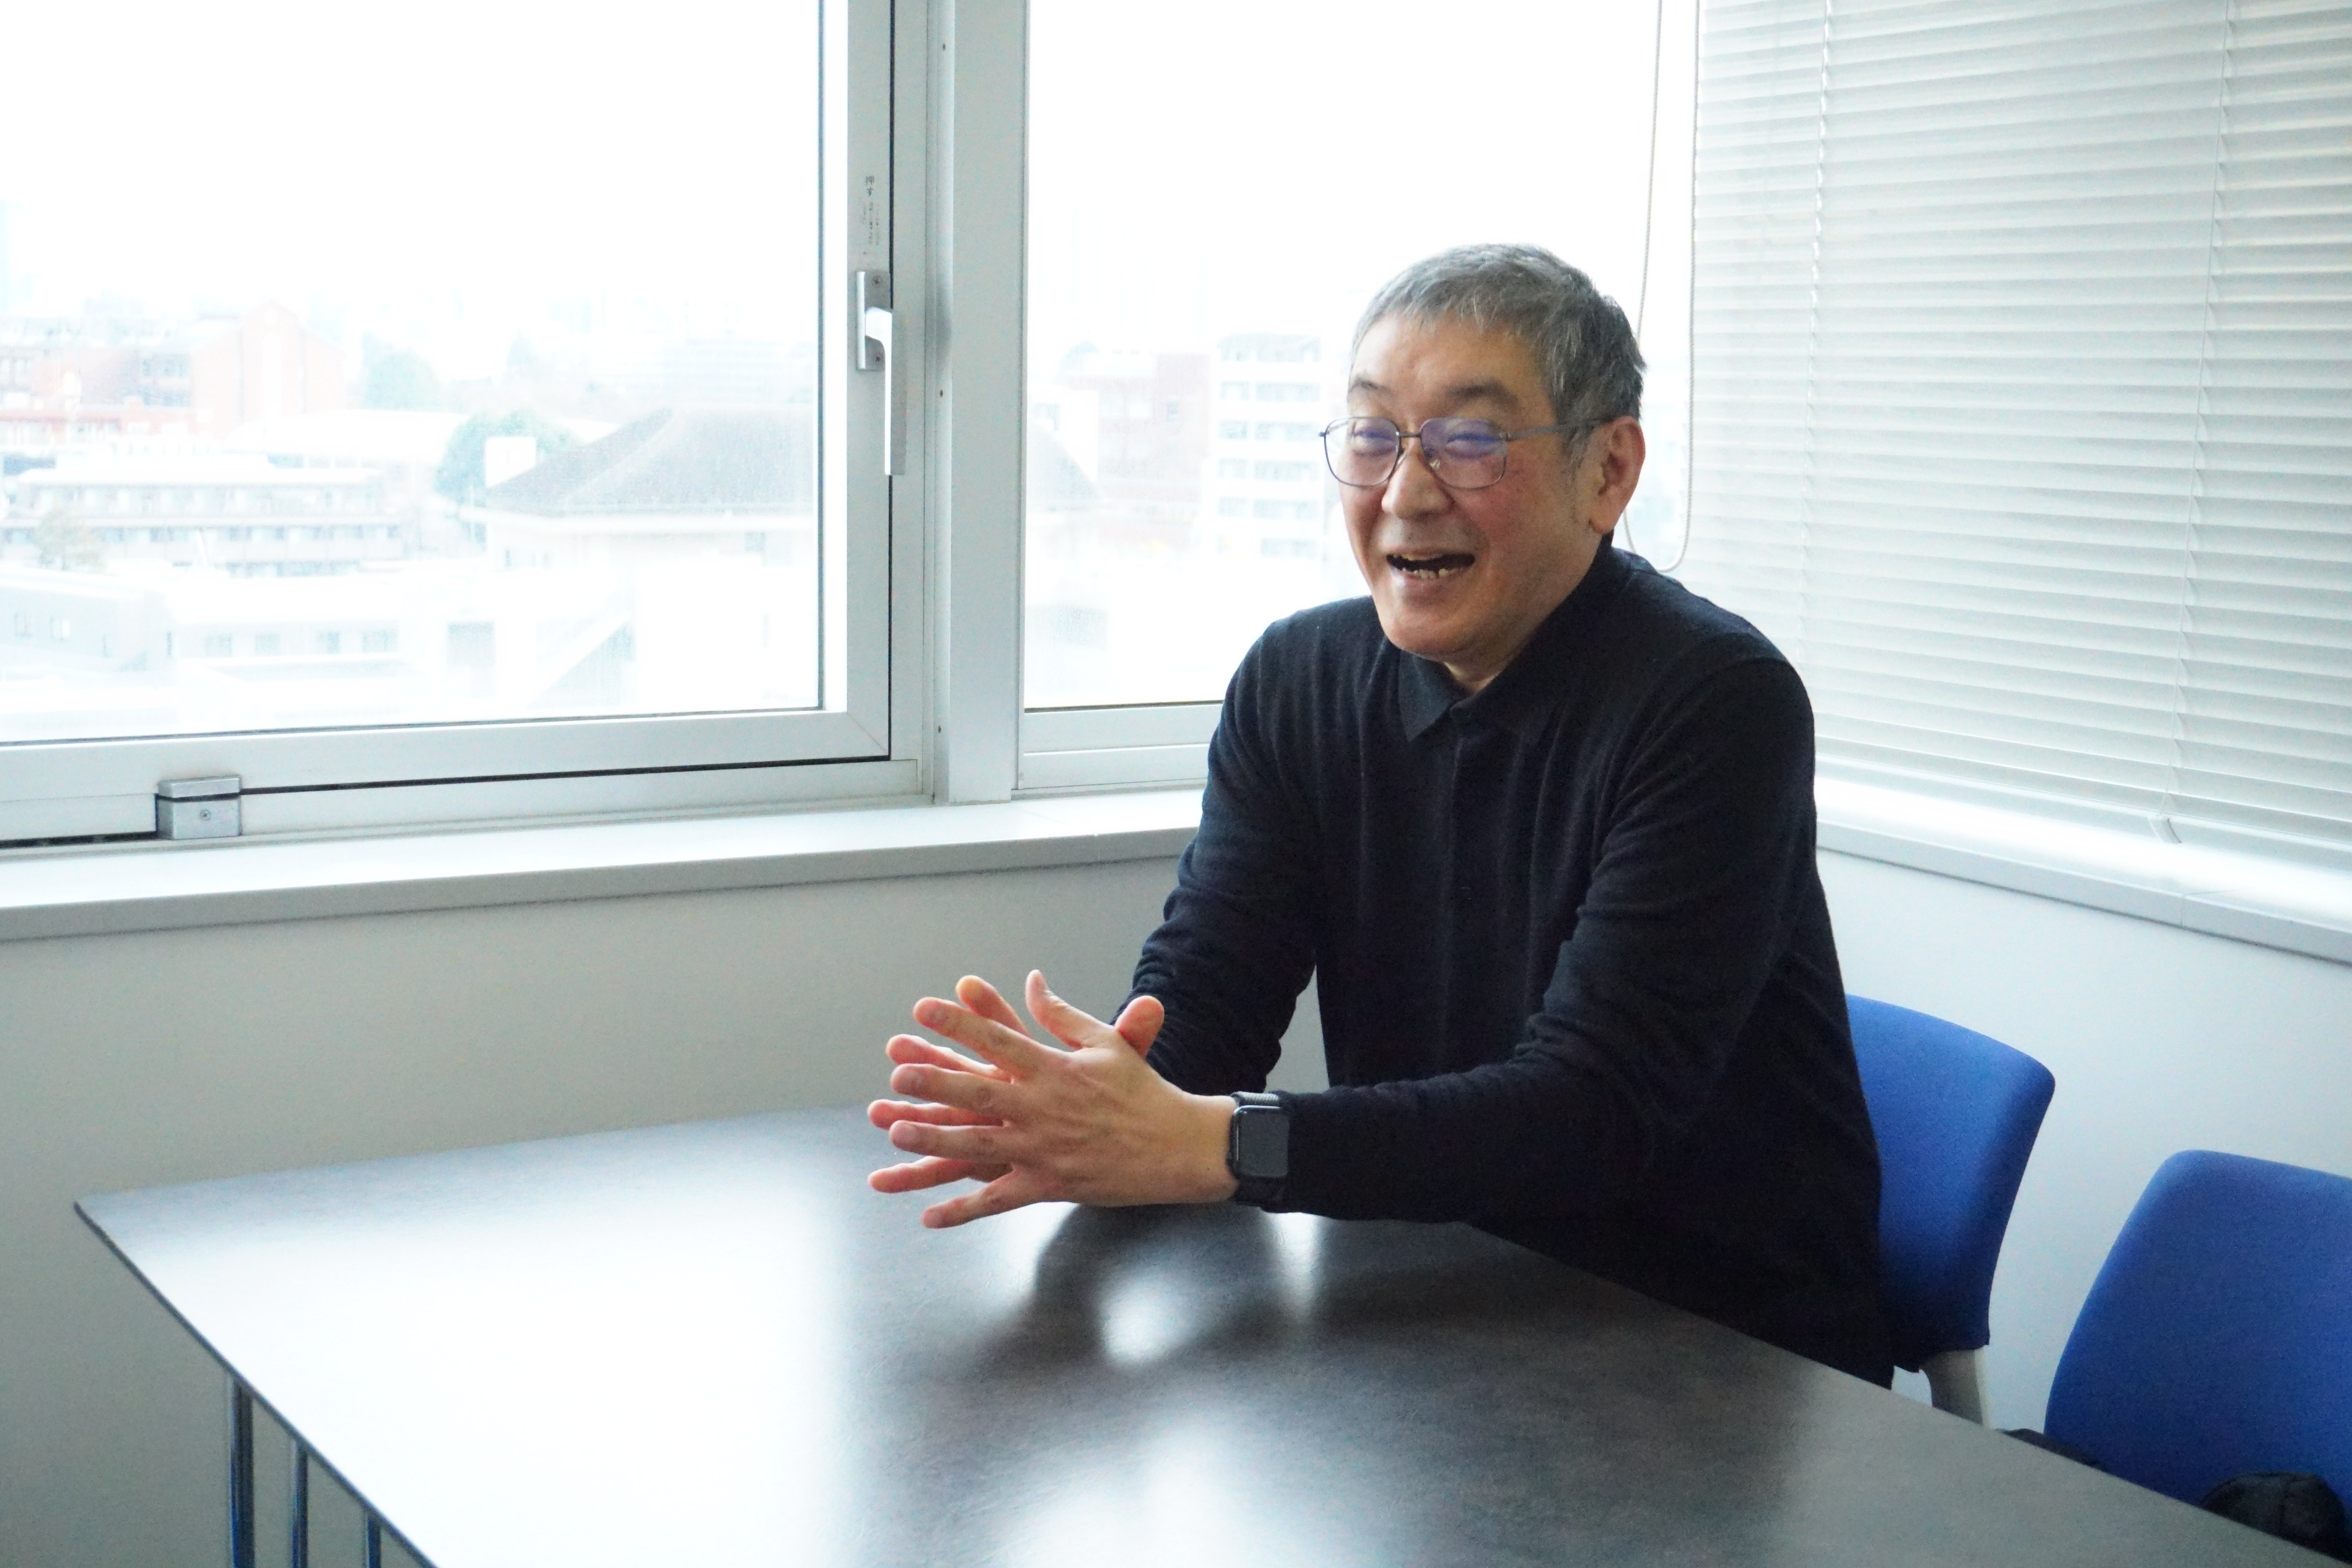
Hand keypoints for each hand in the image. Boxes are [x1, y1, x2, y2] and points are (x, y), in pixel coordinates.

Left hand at [866, 970, 1237, 1226]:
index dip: (959, 1023)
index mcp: (1056, 1069)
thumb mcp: (1106, 1044)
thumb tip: (1032, 983)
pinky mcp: (1048, 1185)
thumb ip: (1062, 1016)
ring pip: (978, 1145)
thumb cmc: (1141, 1091)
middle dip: (936, 1082)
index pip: (999, 1039)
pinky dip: (962, 1210)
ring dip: (935, 1140)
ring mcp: (1043, 1150)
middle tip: (897, 1074)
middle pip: (979, 1091)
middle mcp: (1044, 1108)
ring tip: (897, 1131)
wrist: (1177, 1146)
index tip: (924, 1009)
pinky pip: (997, 1201)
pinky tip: (928, 1216)